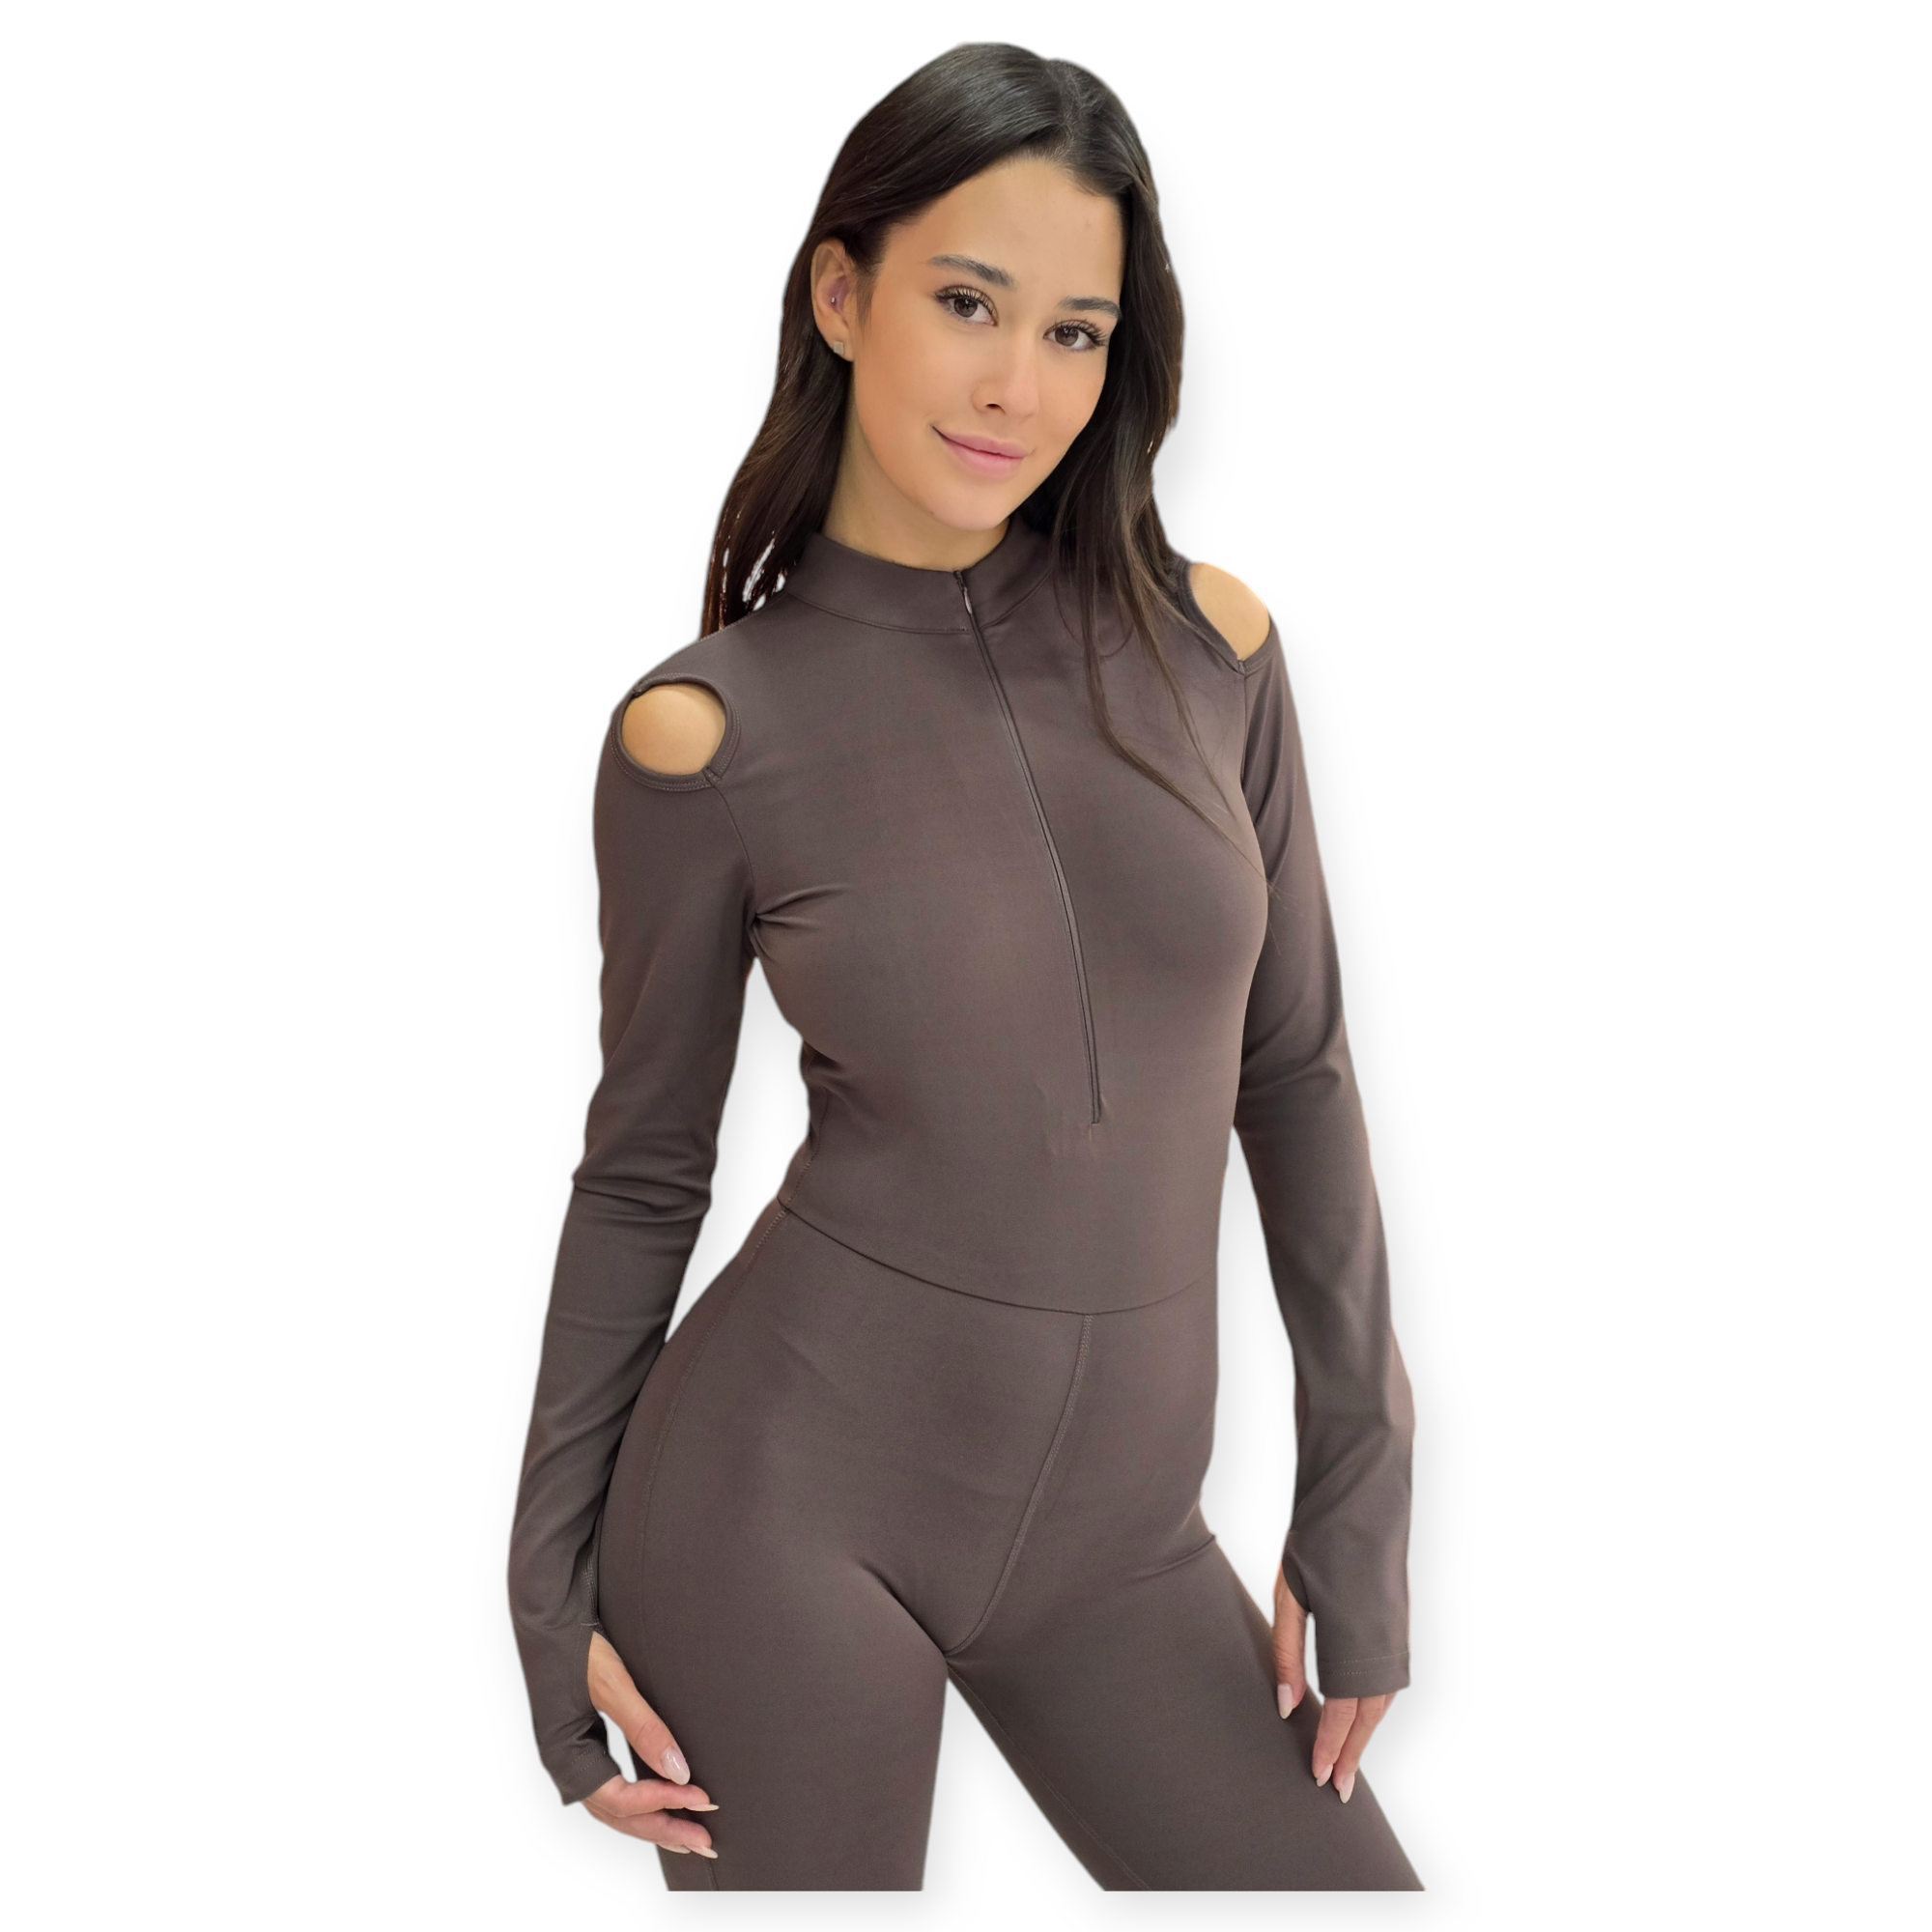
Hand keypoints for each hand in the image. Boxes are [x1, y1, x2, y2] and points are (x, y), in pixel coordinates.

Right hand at [581, 1630, 718, 1857]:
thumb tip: (680, 1771)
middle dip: (663, 1828)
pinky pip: (610, 1787)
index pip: (620, 1798)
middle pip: (617, 1814)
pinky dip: (638, 1802)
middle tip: (706, 1841)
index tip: (702, 1796)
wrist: (546, 1616)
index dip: (662, 1802)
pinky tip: (659, 1805)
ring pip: (613, 1806)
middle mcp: (565, 1765)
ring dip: (652, 1821)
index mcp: (565, 1756)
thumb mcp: (614, 1684)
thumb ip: (645, 1728)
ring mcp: (571, 1757)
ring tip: (689, 1836)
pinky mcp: (580, 1744)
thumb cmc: (574, 1645)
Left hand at [1271, 1562, 1394, 1804]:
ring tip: (1347, 1763)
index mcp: (1353, 1639)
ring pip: (1383, 1701)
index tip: (1320, 1777)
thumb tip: (1286, 1706)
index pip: (1343, 1710)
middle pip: (1369, 1716)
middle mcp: (1382, 1643)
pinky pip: (1388, 1680)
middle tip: (1337, 1791)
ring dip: (1365, 1734)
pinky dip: (1374, 1707)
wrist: (1359, 1498)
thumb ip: (1287, 1652)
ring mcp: (1395, 1634)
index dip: (1331, 1745)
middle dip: (1352, 1754)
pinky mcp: (1397, 1625)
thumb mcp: (1289, 1594)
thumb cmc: (1316, 1542)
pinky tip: (1360, 1717)